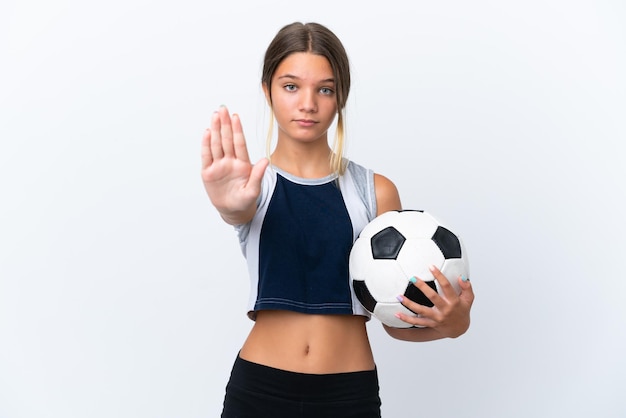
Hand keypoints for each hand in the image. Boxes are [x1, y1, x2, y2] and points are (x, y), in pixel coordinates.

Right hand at [201, 106, 267, 223]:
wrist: (233, 211)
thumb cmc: (245, 201)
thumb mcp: (253, 191)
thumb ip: (257, 175)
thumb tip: (265, 161)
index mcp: (242, 164)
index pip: (239, 143)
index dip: (237, 130)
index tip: (236, 117)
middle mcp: (230, 161)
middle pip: (226, 140)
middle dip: (224, 124)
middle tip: (223, 109)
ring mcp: (219, 166)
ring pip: (216, 145)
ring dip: (215, 130)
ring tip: (215, 116)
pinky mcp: (208, 172)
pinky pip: (207, 156)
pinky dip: (206, 145)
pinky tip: (207, 133)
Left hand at [395, 265, 473, 338]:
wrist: (459, 329)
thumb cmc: (462, 310)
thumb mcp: (469, 299)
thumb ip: (467, 287)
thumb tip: (462, 276)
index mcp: (454, 301)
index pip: (447, 286)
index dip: (439, 276)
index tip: (431, 266)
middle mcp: (445, 309)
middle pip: (432, 297)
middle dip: (422, 287)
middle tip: (413, 278)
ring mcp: (437, 318)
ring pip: (421, 311)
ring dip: (409, 304)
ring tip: (399, 296)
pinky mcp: (431, 324)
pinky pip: (417, 322)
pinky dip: (406, 319)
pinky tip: (397, 314)